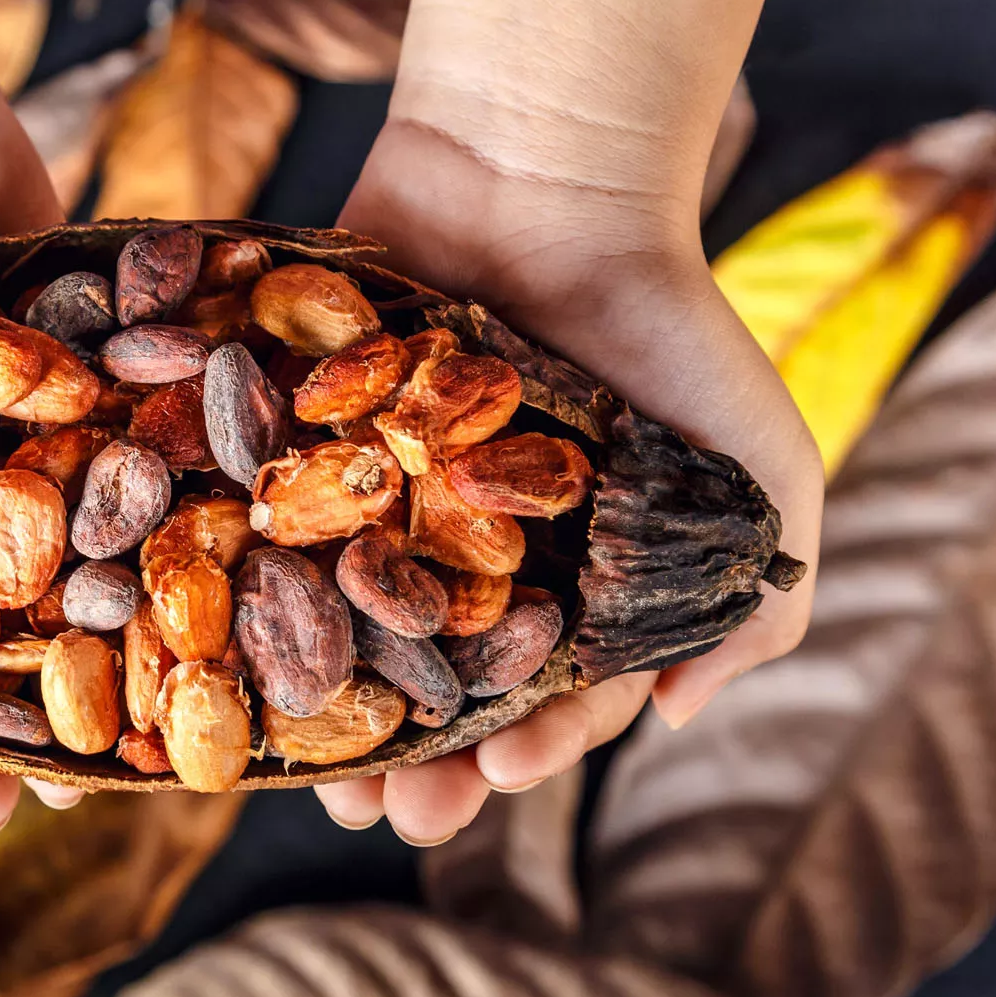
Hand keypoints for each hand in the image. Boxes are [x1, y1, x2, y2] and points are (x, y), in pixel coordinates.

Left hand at [312, 119, 823, 843]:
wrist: (550, 178)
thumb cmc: (670, 325)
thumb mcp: (760, 469)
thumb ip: (749, 600)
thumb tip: (674, 717)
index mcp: (565, 574)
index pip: (547, 691)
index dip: (529, 744)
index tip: (504, 779)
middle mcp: (465, 548)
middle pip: (434, 680)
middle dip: (419, 757)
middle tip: (395, 817)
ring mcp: (381, 497)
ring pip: (345, 626)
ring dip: (332, 707)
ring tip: (314, 776)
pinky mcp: (309, 438)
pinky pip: (274, 523)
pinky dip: (255, 582)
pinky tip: (235, 640)